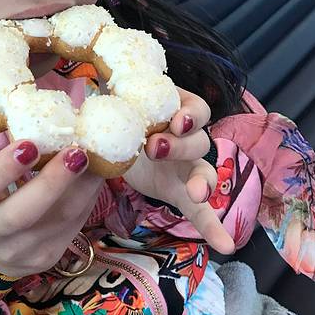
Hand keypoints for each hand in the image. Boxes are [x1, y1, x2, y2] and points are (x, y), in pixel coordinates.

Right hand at [0, 86, 104, 278]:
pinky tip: (96, 174)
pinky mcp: (48, 257)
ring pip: (57, 221)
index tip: (30, 143)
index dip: (4, 168)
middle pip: (22, 213)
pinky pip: (73, 226)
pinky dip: (88, 198)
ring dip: (81, 188)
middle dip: (52, 182)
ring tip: (96, 156)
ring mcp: (22, 251)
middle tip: (77, 152)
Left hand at [122, 87, 234, 254]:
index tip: (175, 119)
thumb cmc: (121, 115)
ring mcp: (187, 165)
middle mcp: (186, 136)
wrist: (121, 143)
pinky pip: (202, 211)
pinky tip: (226, 246)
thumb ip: (108, 85)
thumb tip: (89, 69)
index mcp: (173, 110)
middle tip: (155, 147)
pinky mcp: (181, 192)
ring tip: (195, 194)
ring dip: (204, 181)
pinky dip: (214, 227)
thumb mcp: (115, 99)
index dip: (189, 112)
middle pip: (199, 138)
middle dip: (181, 143)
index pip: (193, 106)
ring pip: (206, 169)